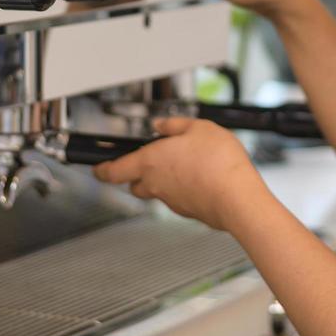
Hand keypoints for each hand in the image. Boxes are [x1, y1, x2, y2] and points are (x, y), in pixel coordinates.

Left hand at [93, 117, 269, 231]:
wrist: (237, 198)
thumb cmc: (218, 163)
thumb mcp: (198, 128)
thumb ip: (175, 125)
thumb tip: (162, 125)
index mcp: (150, 162)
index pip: (113, 171)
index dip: (102, 169)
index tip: (97, 168)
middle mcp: (156, 184)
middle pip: (134, 183)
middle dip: (136, 173)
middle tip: (149, 160)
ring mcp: (172, 201)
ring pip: (157, 191)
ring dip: (163, 180)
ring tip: (185, 164)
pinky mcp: (188, 211)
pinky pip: (178, 198)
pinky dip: (184, 189)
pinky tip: (201, 177)